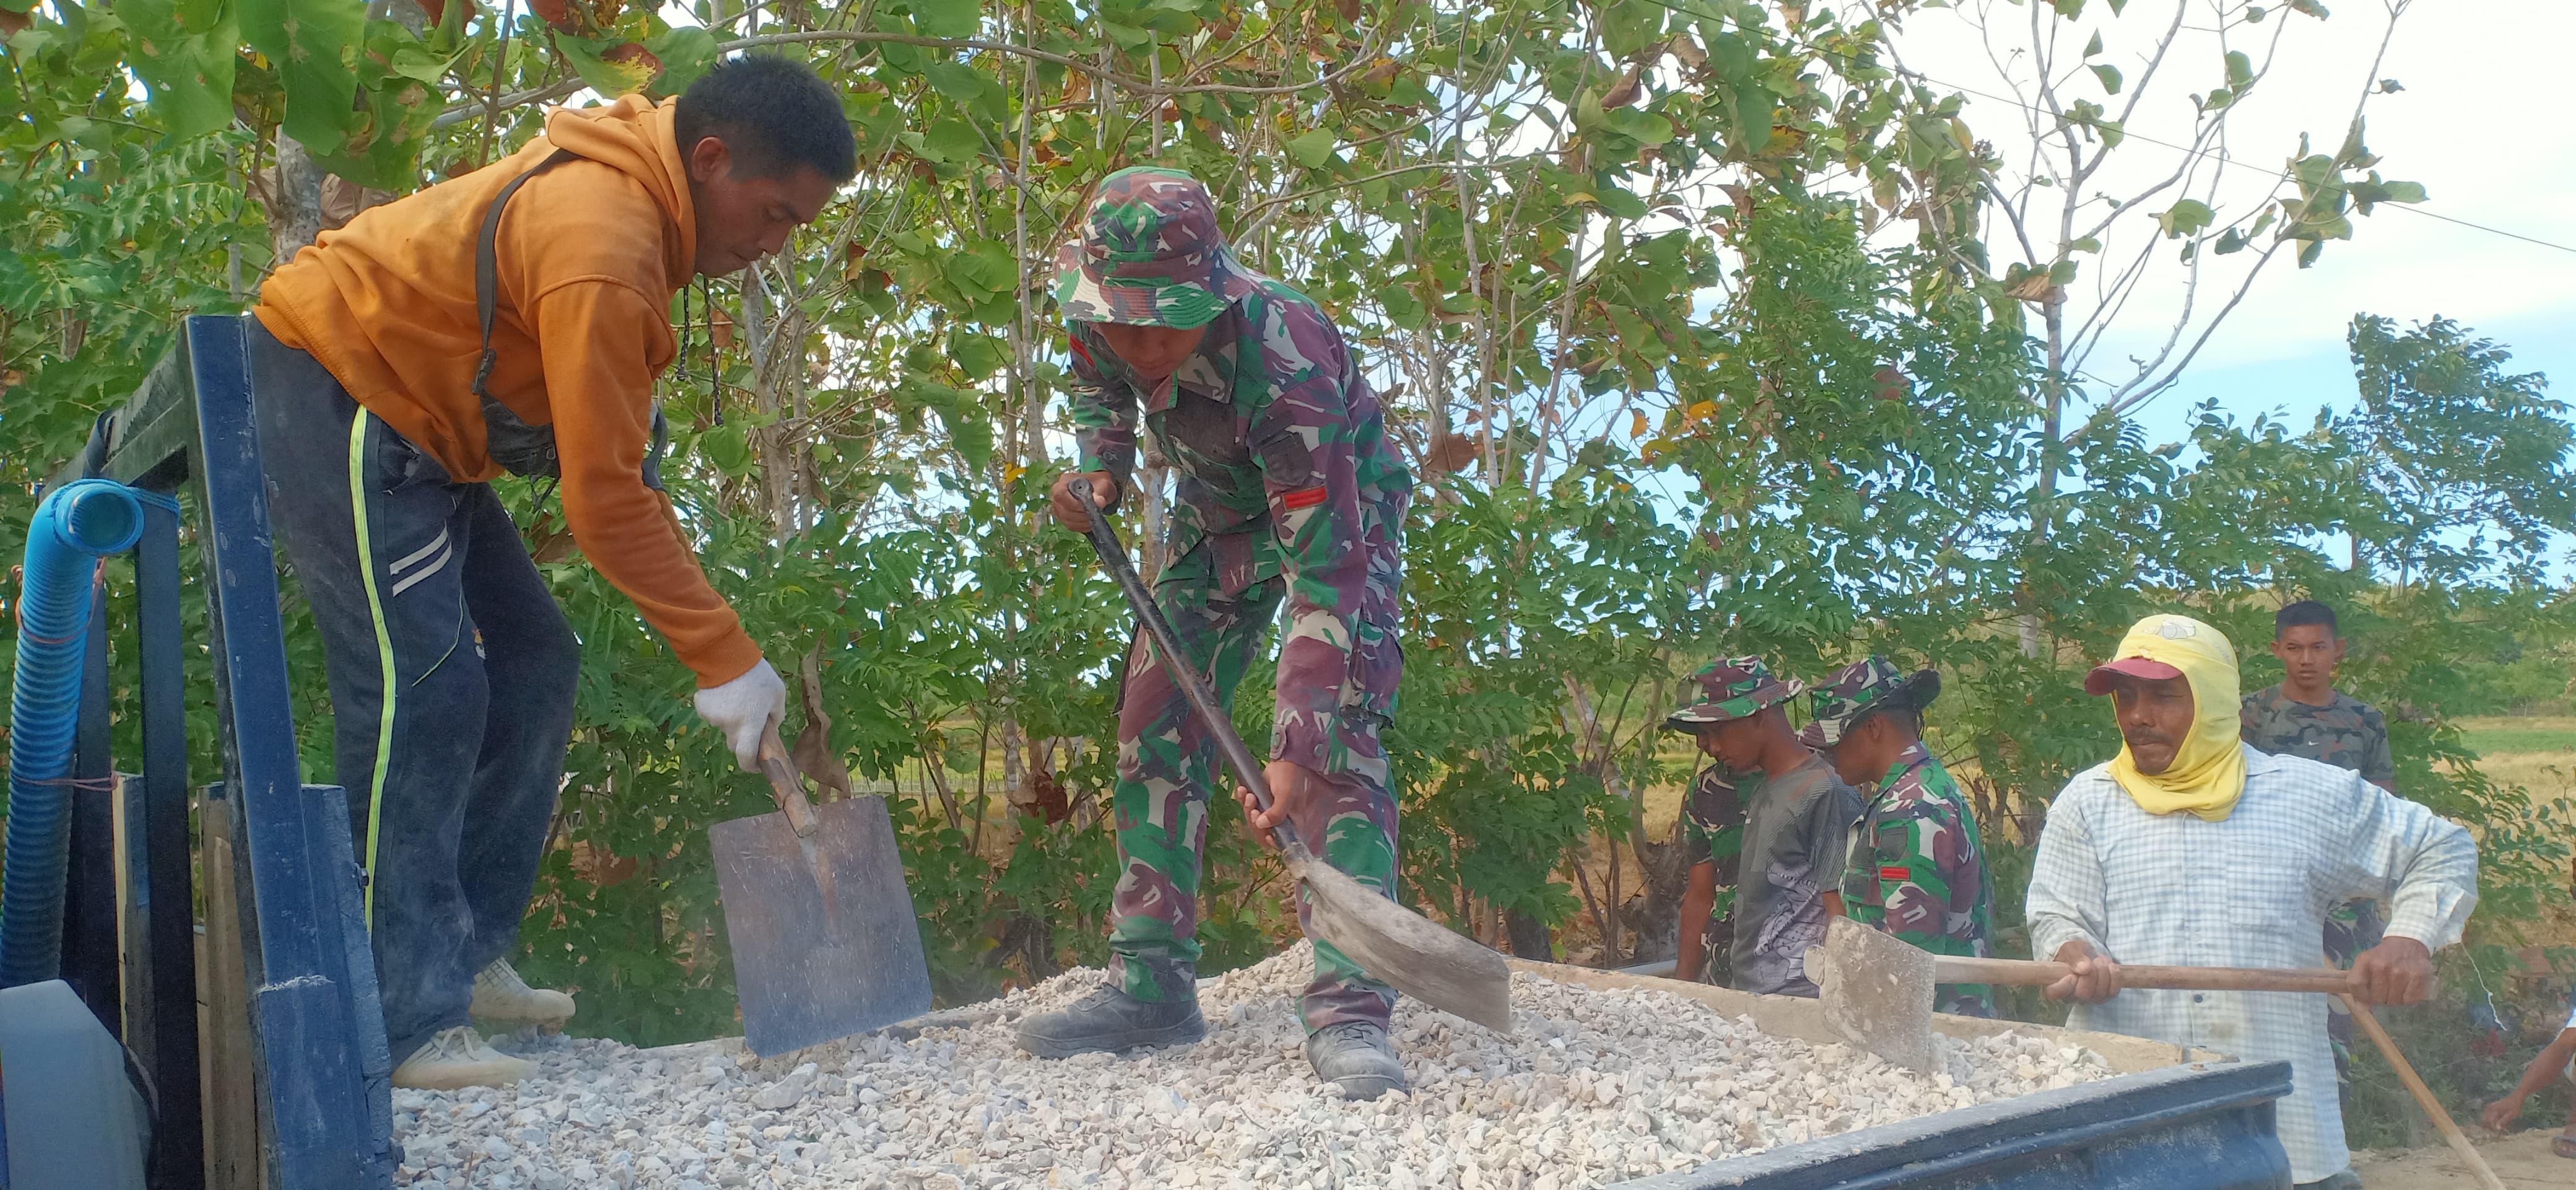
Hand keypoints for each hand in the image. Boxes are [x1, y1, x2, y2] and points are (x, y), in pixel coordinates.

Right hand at [694, 657, 786, 771]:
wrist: (727, 655)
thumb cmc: (758, 675)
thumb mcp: (778, 694)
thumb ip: (776, 716)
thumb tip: (771, 729)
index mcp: (750, 725)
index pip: (746, 757)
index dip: (751, 766)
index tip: (756, 765)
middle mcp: (730, 726)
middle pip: (735, 744)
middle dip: (744, 740)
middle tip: (750, 722)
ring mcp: (714, 718)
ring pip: (724, 728)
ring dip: (732, 720)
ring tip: (739, 699)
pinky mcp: (702, 709)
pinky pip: (713, 715)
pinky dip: (720, 710)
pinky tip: (725, 694)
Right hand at [1049, 470, 1119, 530]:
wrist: (1098, 489)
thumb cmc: (1098, 484)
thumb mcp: (1102, 484)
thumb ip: (1100, 492)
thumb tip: (1099, 502)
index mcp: (1064, 482)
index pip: (1060, 494)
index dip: (1073, 503)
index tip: (1087, 506)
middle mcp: (1057, 495)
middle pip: (1063, 510)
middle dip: (1080, 515)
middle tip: (1093, 513)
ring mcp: (1059, 508)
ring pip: (1066, 520)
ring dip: (1082, 522)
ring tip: (1093, 517)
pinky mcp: (1064, 518)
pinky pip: (1071, 526)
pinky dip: (1082, 526)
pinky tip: (1090, 522)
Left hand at [1233, 758, 1319, 848]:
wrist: (1283, 761)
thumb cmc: (1290, 779)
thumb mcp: (1286, 796)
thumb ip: (1277, 813)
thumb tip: (1261, 824)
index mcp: (1292, 824)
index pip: (1282, 841)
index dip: (1273, 842)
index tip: (1266, 835)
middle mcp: (1279, 821)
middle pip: (1263, 832)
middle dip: (1255, 821)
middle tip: (1254, 808)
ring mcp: (1267, 813)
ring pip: (1253, 820)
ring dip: (1248, 808)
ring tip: (1249, 795)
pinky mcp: (1258, 804)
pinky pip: (1247, 807)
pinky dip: (1242, 799)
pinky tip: (1243, 790)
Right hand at [2044, 940, 2122, 1003]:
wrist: (2085, 953)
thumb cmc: (2073, 951)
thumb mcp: (2070, 948)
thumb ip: (2074, 957)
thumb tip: (2084, 969)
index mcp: (2055, 984)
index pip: (2055, 993)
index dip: (2064, 986)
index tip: (2071, 975)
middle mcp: (2071, 995)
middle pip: (2083, 993)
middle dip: (2092, 974)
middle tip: (2093, 961)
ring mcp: (2089, 998)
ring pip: (2100, 993)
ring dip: (2104, 973)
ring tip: (2100, 960)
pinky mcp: (2104, 996)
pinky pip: (2112, 992)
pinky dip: (2114, 977)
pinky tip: (2110, 967)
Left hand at [2349, 935, 2433, 1005]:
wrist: (2407, 942)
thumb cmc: (2384, 956)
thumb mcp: (2366, 963)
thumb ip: (2359, 984)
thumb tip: (2360, 1010)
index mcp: (2365, 960)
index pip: (2355, 985)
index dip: (2360, 995)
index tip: (2366, 996)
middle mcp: (2382, 965)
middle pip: (2376, 998)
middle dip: (2380, 998)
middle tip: (2384, 989)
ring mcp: (2400, 971)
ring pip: (2393, 1001)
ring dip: (2394, 999)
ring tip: (2395, 988)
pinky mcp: (2417, 976)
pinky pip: (2409, 1000)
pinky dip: (2407, 999)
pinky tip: (2406, 989)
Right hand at [2480, 1095, 2523, 1132]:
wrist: (2516, 1097)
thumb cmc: (2515, 1106)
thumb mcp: (2511, 1114)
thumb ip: (2503, 1121)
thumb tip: (2497, 1128)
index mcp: (2494, 1109)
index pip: (2489, 1121)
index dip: (2493, 1127)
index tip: (2499, 1132)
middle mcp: (2490, 1107)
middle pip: (2486, 1119)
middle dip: (2492, 1125)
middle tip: (2499, 1129)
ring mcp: (2490, 1106)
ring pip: (2487, 1117)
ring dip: (2492, 1122)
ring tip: (2500, 1126)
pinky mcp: (2492, 1107)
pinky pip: (2489, 1115)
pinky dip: (2493, 1119)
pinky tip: (2500, 1122)